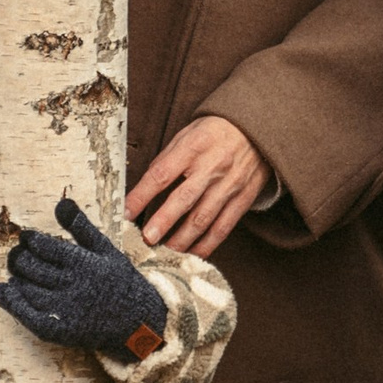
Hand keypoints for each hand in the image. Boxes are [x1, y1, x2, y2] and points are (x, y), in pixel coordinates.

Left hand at [0, 195, 166, 358]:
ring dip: (16, 276)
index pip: (45, 247)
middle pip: (32, 267)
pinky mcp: (58, 330)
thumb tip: (60, 202)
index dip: (31, 240)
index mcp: (84, 263)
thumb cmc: (119, 281)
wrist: (137, 323)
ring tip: (16, 269)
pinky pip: (27, 315)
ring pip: (27, 289)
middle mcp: (73, 286)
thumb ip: (81, 227)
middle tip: (17, 253)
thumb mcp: (105, 250)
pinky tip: (4, 290)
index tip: (27, 237)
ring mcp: (64, 310)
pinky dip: (11, 302)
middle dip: (19, 257)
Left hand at [127, 114, 274, 257]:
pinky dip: (208, 244)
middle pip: (184, 198)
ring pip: (204, 218)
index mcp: (193, 147)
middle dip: (164, 221)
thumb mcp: (187, 134)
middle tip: (147, 238)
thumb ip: (168, 159)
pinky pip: (224, 226)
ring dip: (183, 239)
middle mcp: (212, 167)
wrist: (256, 129)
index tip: (126, 211)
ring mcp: (229, 185)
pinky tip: (193, 254)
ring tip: (166, 252)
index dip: (142, 194)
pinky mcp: (243, 199)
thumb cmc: (215, 132)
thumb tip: (145, 187)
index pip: (162, 173)